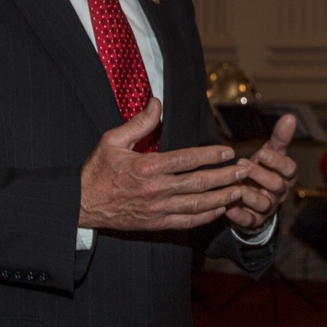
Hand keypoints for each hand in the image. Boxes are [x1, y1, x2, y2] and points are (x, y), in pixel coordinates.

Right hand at [79, 99, 249, 231]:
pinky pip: (187, 222)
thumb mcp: (112, 140)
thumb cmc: (97, 171)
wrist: (81, 205)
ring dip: (222, 198)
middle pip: (199, 183)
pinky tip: (220, 210)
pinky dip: (206, 217)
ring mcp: (157, 210)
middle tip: (245, 170)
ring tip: (240, 190)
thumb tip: (157, 103)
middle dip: (225, 176)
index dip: (210, 155)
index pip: (187, 160)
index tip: (227, 152)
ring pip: (197, 205)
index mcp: (147, 167)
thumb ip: (138, 122)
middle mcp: (155, 190)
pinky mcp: (156, 224)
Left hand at [225, 114, 298, 231]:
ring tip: (234, 184)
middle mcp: (279, 194)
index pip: (290, 170)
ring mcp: (267, 208)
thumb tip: (291, 116)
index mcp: (285, 176)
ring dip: (249, 194)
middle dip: (260, 175)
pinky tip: (227, 205)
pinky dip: (238, 214)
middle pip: (277, 186)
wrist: (251, 197)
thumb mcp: (270, 153)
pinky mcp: (253, 221)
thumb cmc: (262, 170)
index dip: (277, 162)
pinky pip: (248, 221)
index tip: (262, 152)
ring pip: (263, 205)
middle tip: (242, 164)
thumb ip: (279, 138)